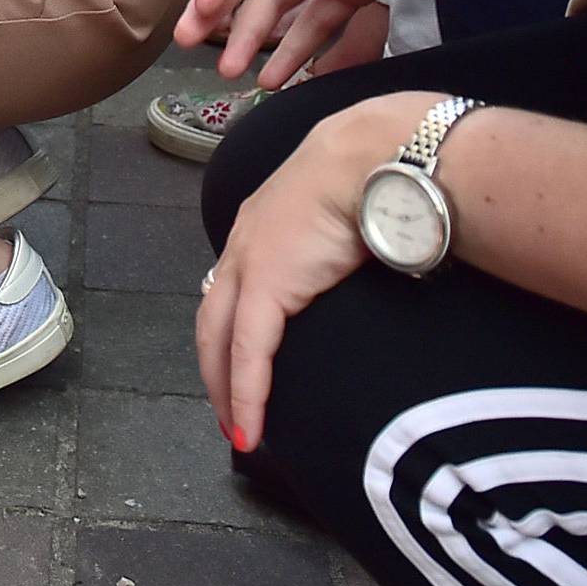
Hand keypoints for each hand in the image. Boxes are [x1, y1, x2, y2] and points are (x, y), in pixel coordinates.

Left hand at [198, 95, 428, 449]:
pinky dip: (246, 394)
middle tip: (228, 411)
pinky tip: (249, 428)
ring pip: (220, 341)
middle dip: (216, 368)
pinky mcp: (266, 286)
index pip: (234, 286)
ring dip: (226, 389)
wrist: (372, 156)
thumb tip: (368, 256)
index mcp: (262, 224)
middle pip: (214, 318)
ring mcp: (249, 262)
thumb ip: (340, 237)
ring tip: (238, 429)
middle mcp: (245, 242)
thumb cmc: (372, 174)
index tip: (238, 363)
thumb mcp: (345, 208)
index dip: (232, 328)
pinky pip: (247, 353)